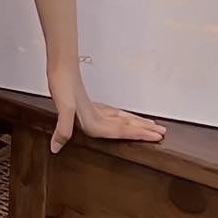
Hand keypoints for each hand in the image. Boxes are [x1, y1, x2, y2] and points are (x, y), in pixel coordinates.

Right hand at [48, 65, 164, 151]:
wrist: (57, 69)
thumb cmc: (62, 85)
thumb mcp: (64, 108)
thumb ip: (63, 129)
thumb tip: (55, 148)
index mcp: (92, 125)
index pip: (121, 133)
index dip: (139, 135)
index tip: (155, 137)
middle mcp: (95, 122)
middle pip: (125, 130)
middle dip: (143, 132)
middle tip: (162, 134)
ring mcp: (94, 115)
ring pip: (121, 123)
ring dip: (136, 126)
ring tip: (151, 128)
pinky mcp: (92, 107)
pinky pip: (114, 115)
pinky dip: (124, 117)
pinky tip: (128, 118)